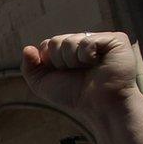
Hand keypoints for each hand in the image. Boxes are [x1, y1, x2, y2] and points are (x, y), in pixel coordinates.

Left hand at [22, 32, 141, 125]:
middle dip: (60, 61)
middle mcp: (84, 41)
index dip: (49, 62)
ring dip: (74, 61)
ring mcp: (100, 39)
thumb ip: (30, 67)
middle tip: (77, 72)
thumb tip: (27, 48)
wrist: (99, 105)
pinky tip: (98, 63)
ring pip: (70, 41)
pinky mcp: (116, 39)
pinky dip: (87, 56)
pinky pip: (88, 41)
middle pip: (56, 41)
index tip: (63, 74)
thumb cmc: (74, 95)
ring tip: (89, 69)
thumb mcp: (43, 84)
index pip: (47, 44)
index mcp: (69, 49)